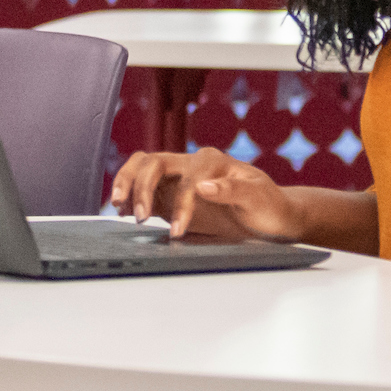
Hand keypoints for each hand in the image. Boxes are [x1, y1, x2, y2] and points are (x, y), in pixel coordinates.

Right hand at [110, 147, 303, 241]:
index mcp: (213, 161)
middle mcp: (192, 165)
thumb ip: (233, 190)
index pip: (187, 178)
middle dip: (141, 187)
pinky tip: (125, 211)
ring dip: (128, 183)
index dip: (180, 204)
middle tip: (139, 216)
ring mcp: (179, 179)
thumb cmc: (268, 205)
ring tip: (119, 206)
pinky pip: (144, 188)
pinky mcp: (172, 196)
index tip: (178, 230)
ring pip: (143, 168)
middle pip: (154, 162)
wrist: (271, 217)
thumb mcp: (258, 198)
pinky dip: (130, 195)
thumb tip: (203, 186)